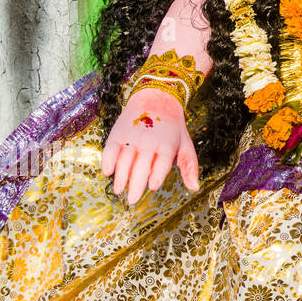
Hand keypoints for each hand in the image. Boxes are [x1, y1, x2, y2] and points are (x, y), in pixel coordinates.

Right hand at [101, 88, 198, 204]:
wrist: (156, 100)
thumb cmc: (172, 129)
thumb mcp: (185, 144)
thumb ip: (189, 166)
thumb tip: (194, 188)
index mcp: (167, 144)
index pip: (162, 161)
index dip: (157, 173)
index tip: (153, 186)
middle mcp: (149, 141)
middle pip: (141, 164)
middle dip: (136, 183)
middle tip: (132, 200)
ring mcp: (132, 137)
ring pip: (124, 159)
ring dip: (120, 176)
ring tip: (119, 190)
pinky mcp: (118, 134)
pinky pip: (110, 148)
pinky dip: (107, 160)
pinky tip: (107, 172)